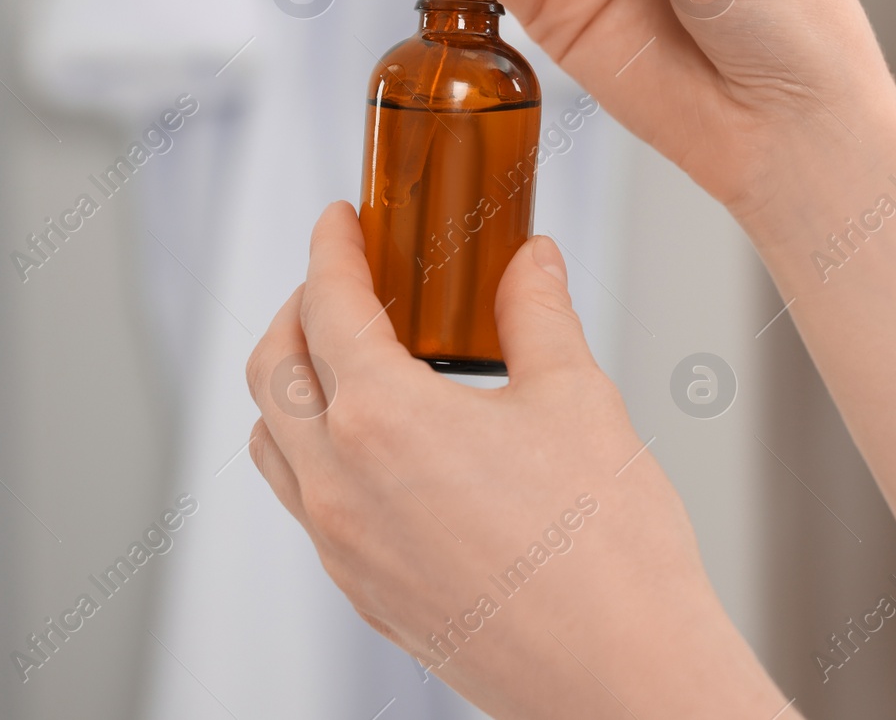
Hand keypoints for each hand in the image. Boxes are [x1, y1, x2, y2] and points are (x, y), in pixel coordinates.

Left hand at [246, 203, 786, 717]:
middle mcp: (340, 486)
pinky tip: (380, 447)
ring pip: (274, 444)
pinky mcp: (365, 594)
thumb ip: (538, 314)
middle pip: (272, 372)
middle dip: (298, 311)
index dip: (329, 250)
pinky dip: (316, 453)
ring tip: (351, 360)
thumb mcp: (577, 400)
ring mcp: (344, 549)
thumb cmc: (608, 549)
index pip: (327, 308)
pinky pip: (306, 505)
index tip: (339, 221)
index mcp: (383, 420)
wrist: (622, 677)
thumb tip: (531, 262)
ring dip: (294, 386)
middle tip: (344, 282)